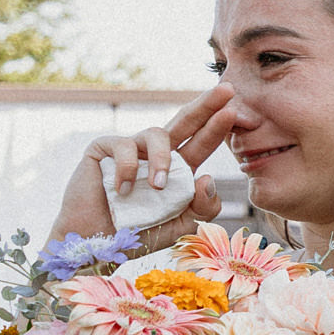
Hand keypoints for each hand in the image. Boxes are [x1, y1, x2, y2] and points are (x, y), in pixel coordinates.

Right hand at [53, 87, 235, 246]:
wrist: (98, 244)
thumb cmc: (139, 233)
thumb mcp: (181, 225)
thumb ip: (202, 207)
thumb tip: (208, 177)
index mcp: (178, 169)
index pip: (202, 142)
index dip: (217, 126)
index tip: (235, 109)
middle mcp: (156, 154)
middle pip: (185, 121)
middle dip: (206, 105)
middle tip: (226, 90)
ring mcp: (131, 149)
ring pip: (157, 133)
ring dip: (163, 160)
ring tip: (159, 187)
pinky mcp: (104, 149)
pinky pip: (124, 145)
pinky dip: (128, 169)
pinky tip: (123, 190)